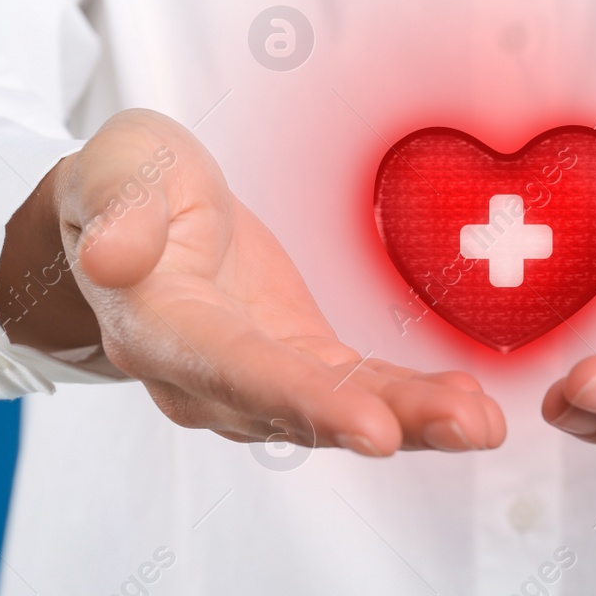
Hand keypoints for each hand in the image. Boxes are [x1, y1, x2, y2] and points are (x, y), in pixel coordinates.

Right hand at [0, 109, 503, 455]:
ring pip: (338, 410)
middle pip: (296, 407)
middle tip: (464, 427)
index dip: (302, 399)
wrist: (132, 218)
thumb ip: (115, 207)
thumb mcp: (115, 167)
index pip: (232, 369)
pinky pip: (359, 390)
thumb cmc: (126, 185)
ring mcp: (255, 380)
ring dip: (414, 420)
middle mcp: (205, 376)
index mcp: (157, 325)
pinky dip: (411, 400)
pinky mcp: (299, 365)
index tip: (372, 427)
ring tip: (482, 423)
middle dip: (383, 420)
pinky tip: (469, 404)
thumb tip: (112, 256)